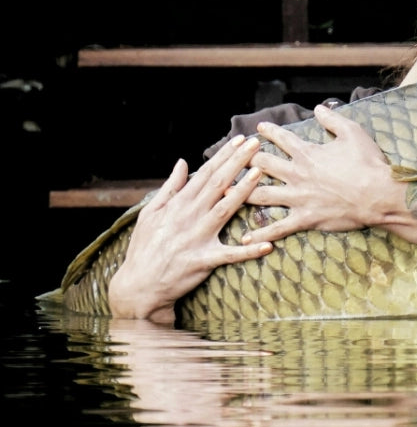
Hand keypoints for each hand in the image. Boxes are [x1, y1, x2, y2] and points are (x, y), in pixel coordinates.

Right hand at [108, 135, 272, 322]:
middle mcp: (189, 217)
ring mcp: (197, 238)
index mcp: (178, 204)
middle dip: (238, 163)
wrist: (139, 285)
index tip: (240, 141)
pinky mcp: (203, 261)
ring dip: (243, 192)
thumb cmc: (145, 247)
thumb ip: (170, 187)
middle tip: (257, 146)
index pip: (205, 174)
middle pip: (218, 184)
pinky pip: (230, 255)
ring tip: (259, 175)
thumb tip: (183, 162)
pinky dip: (248, 252)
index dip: (224, 156)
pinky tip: (267, 245)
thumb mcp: (150, 213)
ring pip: (224, 210)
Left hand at [243, 105, 404, 243]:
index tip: (258, 129)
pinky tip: (245, 238)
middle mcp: (297, 174)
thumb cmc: (368, 163)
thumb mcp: (353, 133)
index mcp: (308, 153)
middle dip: (245, 162)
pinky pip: (278, 228)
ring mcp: (299, 198)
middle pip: (262, 166)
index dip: (269, 132)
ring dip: (241, 194)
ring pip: (261, 196)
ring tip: (224, 194)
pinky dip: (261, 234)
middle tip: (232, 161)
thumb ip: (333, 119)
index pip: (282, 139)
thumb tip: (319, 108)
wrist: (378, 195)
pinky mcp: (305, 218)